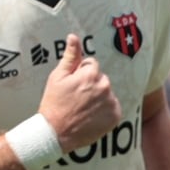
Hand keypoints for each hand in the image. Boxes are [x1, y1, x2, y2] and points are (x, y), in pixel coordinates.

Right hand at [41, 33, 120, 150]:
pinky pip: (112, 107)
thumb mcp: (57, 77)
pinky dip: (104, 111)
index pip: (92, 65)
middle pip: (101, 79)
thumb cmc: (54, 103)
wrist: (55, 132)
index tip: (72, 86)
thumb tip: (74, 37)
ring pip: (107, 93)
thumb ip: (70, 56)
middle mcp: (105, 87)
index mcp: (92, 74)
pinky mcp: (115, 117)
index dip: (80, 74)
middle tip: (76, 98)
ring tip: (82, 108)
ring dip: (98, 97)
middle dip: (91, 85)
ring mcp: (111, 103)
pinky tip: (91, 116)